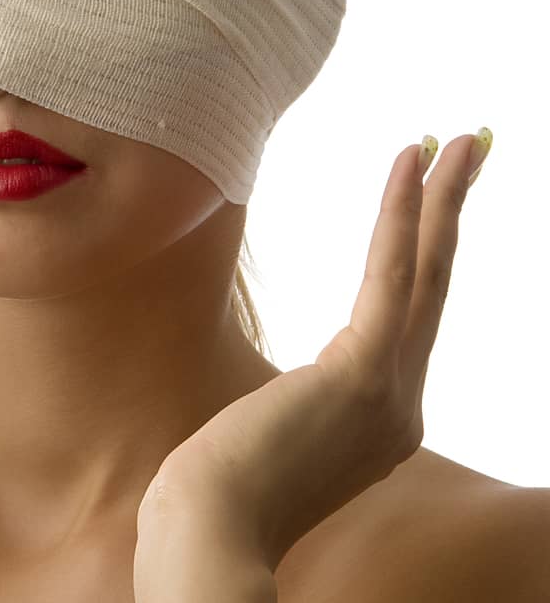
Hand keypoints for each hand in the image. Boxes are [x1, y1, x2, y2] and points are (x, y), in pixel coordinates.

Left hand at [142, 129, 494, 569]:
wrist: (206, 534)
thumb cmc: (214, 493)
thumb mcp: (265, 443)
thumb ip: (291, 416)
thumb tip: (276, 407)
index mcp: (379, 425)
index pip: (404, 323)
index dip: (417, 257)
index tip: (418, 206)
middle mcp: (401, 409)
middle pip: (434, 291)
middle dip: (451, 216)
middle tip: (469, 151)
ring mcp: (390, 393)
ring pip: (425, 273)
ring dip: (442, 200)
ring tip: (459, 142)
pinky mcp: (361, 371)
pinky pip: (390, 273)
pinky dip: (400, 213)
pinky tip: (409, 163)